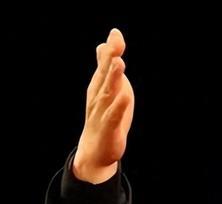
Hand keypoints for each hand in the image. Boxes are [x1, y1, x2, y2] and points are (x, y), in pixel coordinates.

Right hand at [73, 28, 133, 183]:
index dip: (111, 49)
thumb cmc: (102, 116)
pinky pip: (114, 116)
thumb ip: (105, 68)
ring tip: (119, 63)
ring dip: (113, 78)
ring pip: (109, 93)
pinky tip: (125, 97)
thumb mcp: (105, 89)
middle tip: (116, 42)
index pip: (105, 65)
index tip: (116, 33)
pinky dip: (119, 106)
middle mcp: (99, 97)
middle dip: (110, 59)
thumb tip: (104, 46)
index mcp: (99, 86)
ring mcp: (103, 112)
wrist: (94, 150)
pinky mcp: (110, 128)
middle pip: (105, 75)